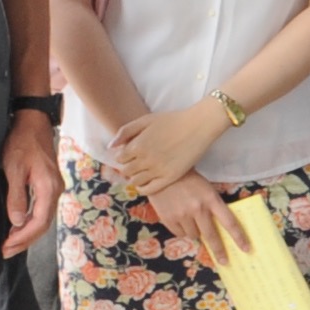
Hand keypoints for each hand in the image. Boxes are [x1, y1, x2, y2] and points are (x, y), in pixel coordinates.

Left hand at [2, 110, 63, 252]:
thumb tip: (17, 221)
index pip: (39, 222)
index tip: (6, 246)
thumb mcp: (14, 169)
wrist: (33, 123)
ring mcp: (54, 188)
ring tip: (10, 243)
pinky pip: (43, 210)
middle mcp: (56, 190)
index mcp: (49, 188)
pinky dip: (31, 222)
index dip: (23, 238)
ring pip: (44, 218)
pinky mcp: (49, 185)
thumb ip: (17, 196)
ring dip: (28, 233)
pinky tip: (19, 226)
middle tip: (6, 251)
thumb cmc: (22, 143)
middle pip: (44, 224)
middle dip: (25, 240)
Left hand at [111, 97, 228, 198]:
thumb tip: (111, 147)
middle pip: (126, 171)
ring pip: (135, 181)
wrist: (199, 125)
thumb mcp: (146, 119)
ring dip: (136, 177)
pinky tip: (146, 183)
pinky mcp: (170, 177)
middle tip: (137, 163)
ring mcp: (157, 170)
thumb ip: (125, 131)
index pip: (119, 158)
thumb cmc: (173, 119)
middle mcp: (144, 160)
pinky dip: (144, 188)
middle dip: (129, 167)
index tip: (131, 154)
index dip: (124, 156)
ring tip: (143, 171)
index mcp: (137, 145)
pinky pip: (150, 189)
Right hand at [144, 169, 235, 270]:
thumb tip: (219, 229)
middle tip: (225, 260)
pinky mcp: (168, 219)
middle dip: (220, 250)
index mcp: (211, 199)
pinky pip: (180, 234)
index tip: (246, 248)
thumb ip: (213, 207)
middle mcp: (198, 209)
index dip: (239, 237)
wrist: (162, 173)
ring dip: (196, 232)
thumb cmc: (189, 180)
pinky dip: (183, 231)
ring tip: (191, 219)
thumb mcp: (207, 189)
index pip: (229, 222)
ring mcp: (182, 215)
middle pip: (212, 236)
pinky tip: (180, 218)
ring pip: (194, 235)